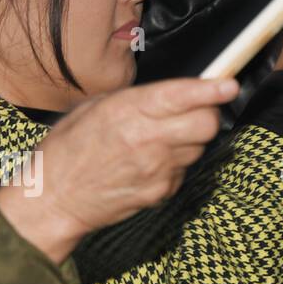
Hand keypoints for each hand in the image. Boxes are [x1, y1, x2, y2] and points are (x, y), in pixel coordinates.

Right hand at [0, 77, 239, 263]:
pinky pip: (182, 170)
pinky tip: (148, 163)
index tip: (228, 84)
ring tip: (159, 140)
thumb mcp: (94, 108)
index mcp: (127, 112)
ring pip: (198, 148)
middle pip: (206, 125)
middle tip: (195, 111)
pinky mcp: (160, 192)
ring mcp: (157, 169)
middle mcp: (147, 140)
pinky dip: (173, 164)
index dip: (211, 90)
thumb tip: (168, 95)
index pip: (183, 97)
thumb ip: (135, 100)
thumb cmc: (66, 150)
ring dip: (189, 140)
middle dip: (207, 114)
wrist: (54, 199)